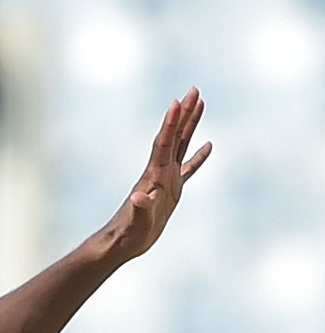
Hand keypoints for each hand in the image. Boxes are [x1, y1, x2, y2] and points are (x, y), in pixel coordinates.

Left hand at [110, 88, 210, 258]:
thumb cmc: (128, 233)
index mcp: (154, 175)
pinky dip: (198, 157)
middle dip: (184, 113)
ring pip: (182, 145)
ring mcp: (166, 179)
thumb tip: (139, 198)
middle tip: (194, 89)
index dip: (170, 123)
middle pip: (174, 136)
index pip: (164, 144)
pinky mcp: (171, 191)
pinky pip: (188, 169)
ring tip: (200, 103)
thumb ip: (140, 209)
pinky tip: (208, 146)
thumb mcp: (136, 222)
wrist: (123, 243)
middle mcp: (160, 172)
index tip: (177, 101)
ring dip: (190, 125)